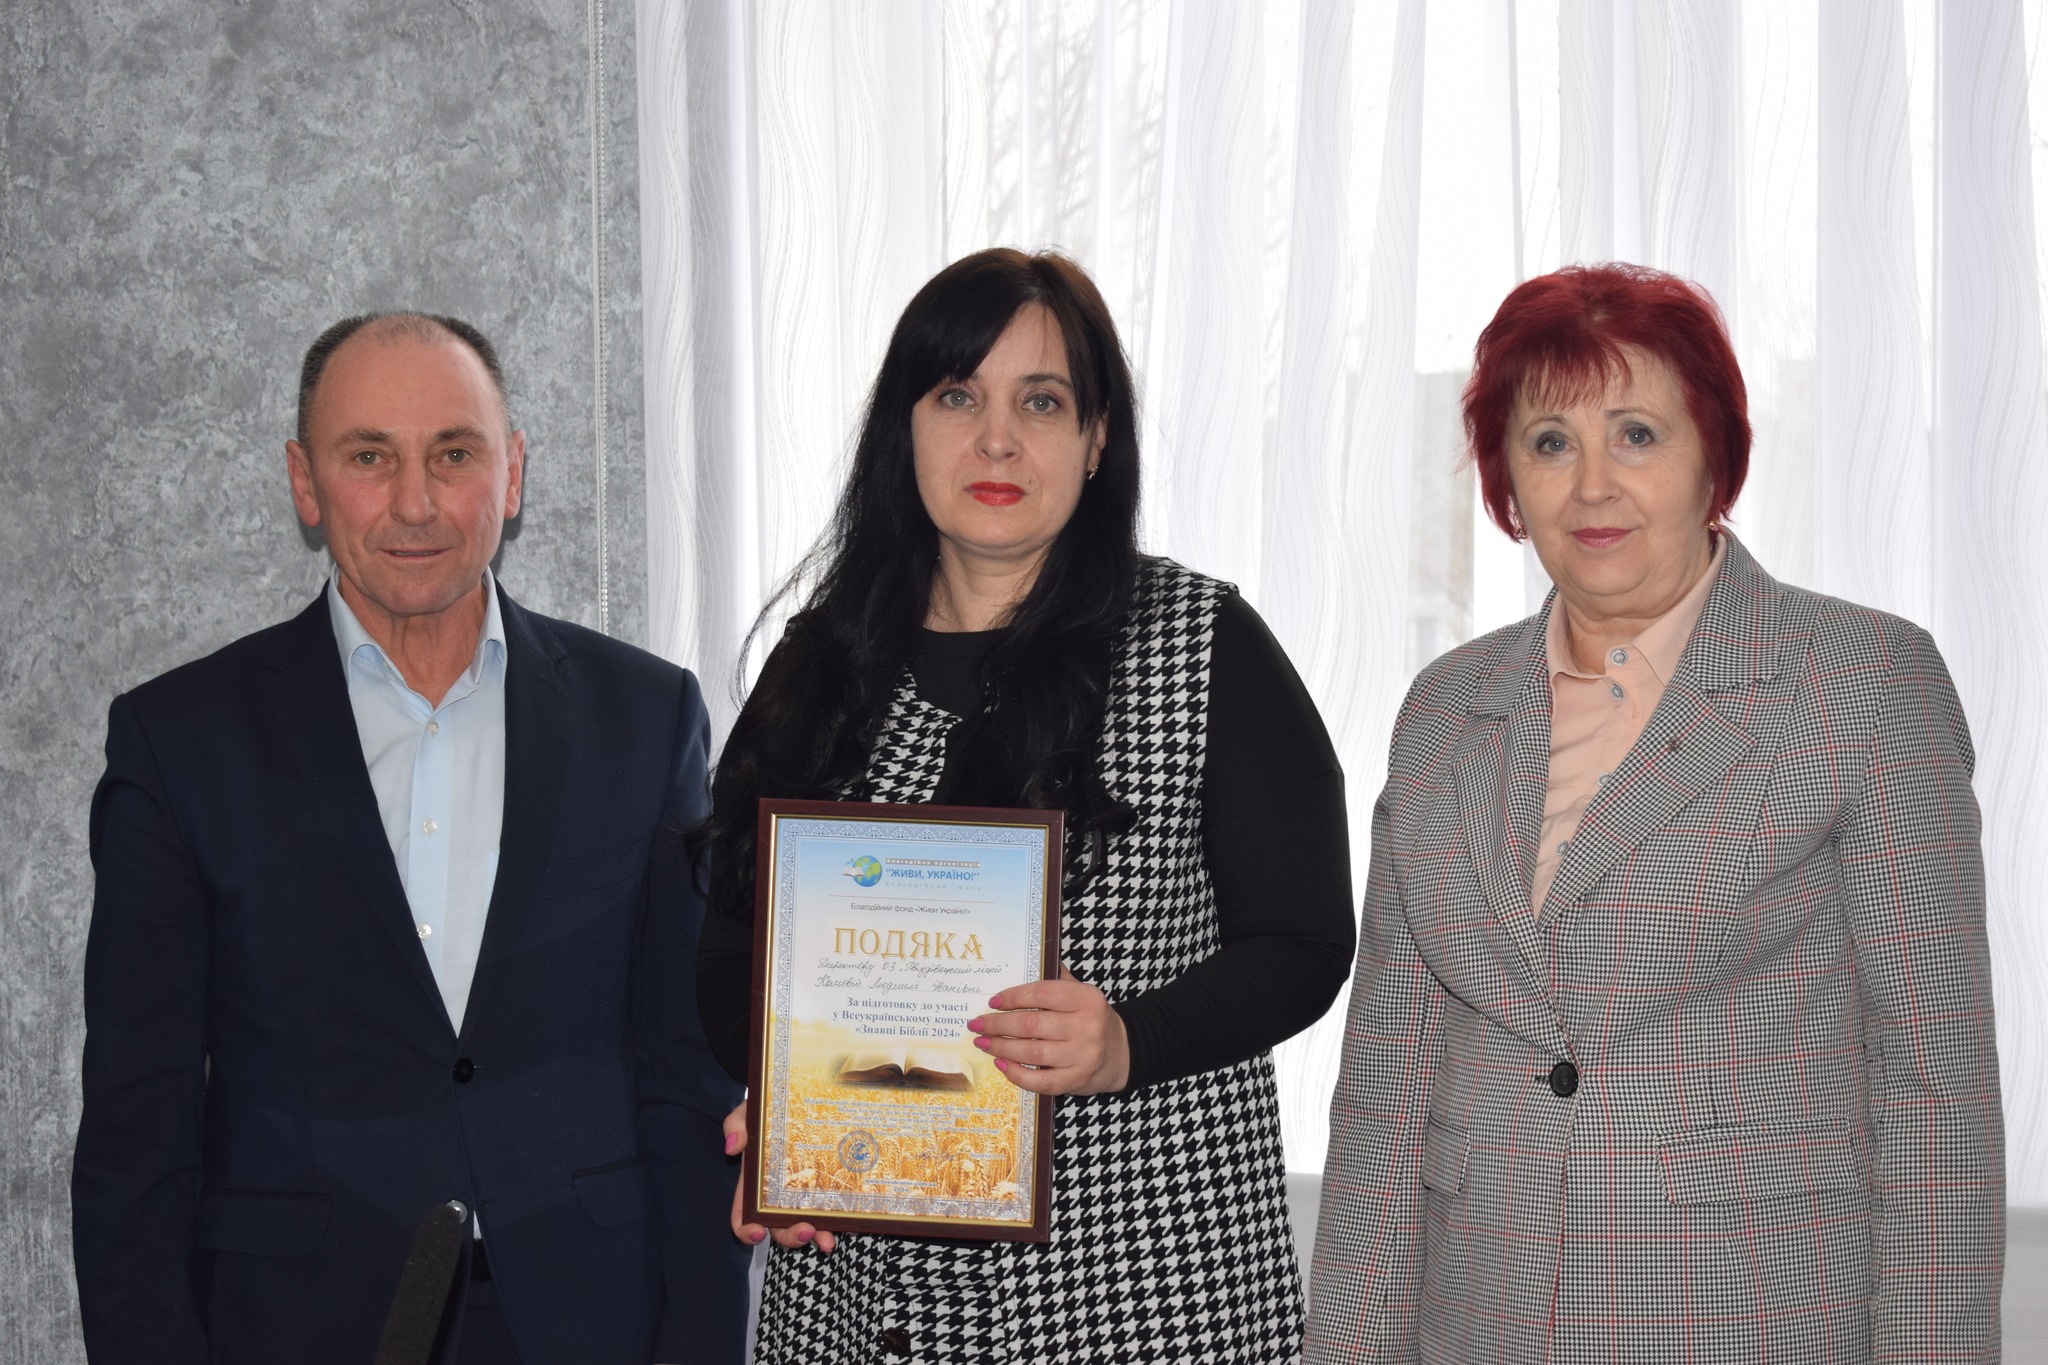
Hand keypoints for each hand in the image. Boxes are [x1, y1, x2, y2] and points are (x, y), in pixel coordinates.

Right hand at [723, 1103, 835, 1254]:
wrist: (798, 1095)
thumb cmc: (768, 1109)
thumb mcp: (749, 1112)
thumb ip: (736, 1124)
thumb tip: (732, 1146)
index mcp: (753, 1183)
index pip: (744, 1215)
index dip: (747, 1230)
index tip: (757, 1233)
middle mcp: (776, 1194)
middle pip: (777, 1227)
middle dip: (790, 1236)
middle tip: (806, 1231)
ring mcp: (802, 1193)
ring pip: (806, 1224)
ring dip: (816, 1236)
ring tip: (827, 1240)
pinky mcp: (825, 1186)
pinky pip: (831, 1208)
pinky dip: (838, 1220)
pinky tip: (849, 1223)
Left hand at [968, 965, 1130, 1094]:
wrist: (1120, 1054)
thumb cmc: (1092, 1020)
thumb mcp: (1082, 994)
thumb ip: (1058, 979)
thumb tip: (1029, 960)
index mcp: (1087, 999)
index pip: (1043, 993)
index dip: (1013, 997)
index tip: (993, 1001)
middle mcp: (1087, 1027)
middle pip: (1032, 1024)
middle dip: (998, 1025)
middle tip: (977, 1024)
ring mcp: (1082, 1056)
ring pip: (1033, 1052)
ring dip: (1001, 1048)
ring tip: (983, 1042)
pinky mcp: (1076, 1080)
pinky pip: (1040, 1080)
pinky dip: (1016, 1074)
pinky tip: (1001, 1064)